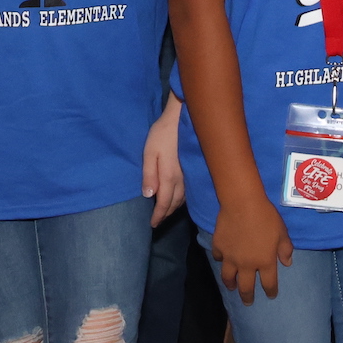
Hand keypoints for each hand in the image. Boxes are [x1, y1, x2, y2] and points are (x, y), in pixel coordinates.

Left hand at [145, 98, 186, 225]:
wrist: (183, 118)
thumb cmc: (163, 133)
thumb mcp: (149, 152)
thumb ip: (149, 174)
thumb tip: (149, 195)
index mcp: (169, 177)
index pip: (164, 203)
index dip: (158, 215)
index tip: (152, 224)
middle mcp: (182, 179)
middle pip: (174, 203)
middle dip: (166, 214)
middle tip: (158, 220)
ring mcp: (190, 174)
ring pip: (183, 198)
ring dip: (175, 207)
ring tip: (167, 211)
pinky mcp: (193, 168)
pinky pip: (189, 191)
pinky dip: (183, 199)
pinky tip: (180, 197)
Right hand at [209, 193, 292, 304]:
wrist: (242, 203)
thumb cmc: (266, 216)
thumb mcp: (282, 232)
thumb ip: (285, 248)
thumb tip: (287, 263)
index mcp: (265, 261)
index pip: (269, 283)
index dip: (270, 291)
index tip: (271, 295)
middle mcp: (247, 264)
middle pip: (246, 287)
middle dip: (248, 297)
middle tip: (248, 302)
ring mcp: (231, 258)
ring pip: (228, 277)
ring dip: (231, 284)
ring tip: (231, 287)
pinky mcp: (219, 247)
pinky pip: (219, 258)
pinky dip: (221, 260)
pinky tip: (222, 260)